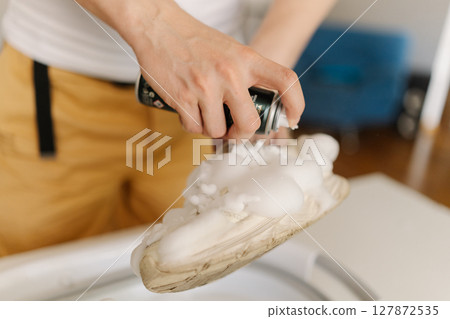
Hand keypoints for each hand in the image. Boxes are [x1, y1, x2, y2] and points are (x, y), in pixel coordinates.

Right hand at [78, 0, 303, 138]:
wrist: (158, 26)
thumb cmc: (195, 40)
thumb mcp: (230, 50)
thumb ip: (245, 74)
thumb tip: (255, 108)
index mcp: (247, 59)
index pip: (285, 80)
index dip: (296, 103)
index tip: (292, 118)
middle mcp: (230, 73)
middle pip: (250, 124)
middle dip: (241, 135)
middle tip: (234, 131)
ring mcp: (205, 86)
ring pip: (218, 131)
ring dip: (212, 129)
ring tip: (204, 112)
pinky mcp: (182, 97)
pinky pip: (194, 128)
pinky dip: (192, 125)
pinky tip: (189, 111)